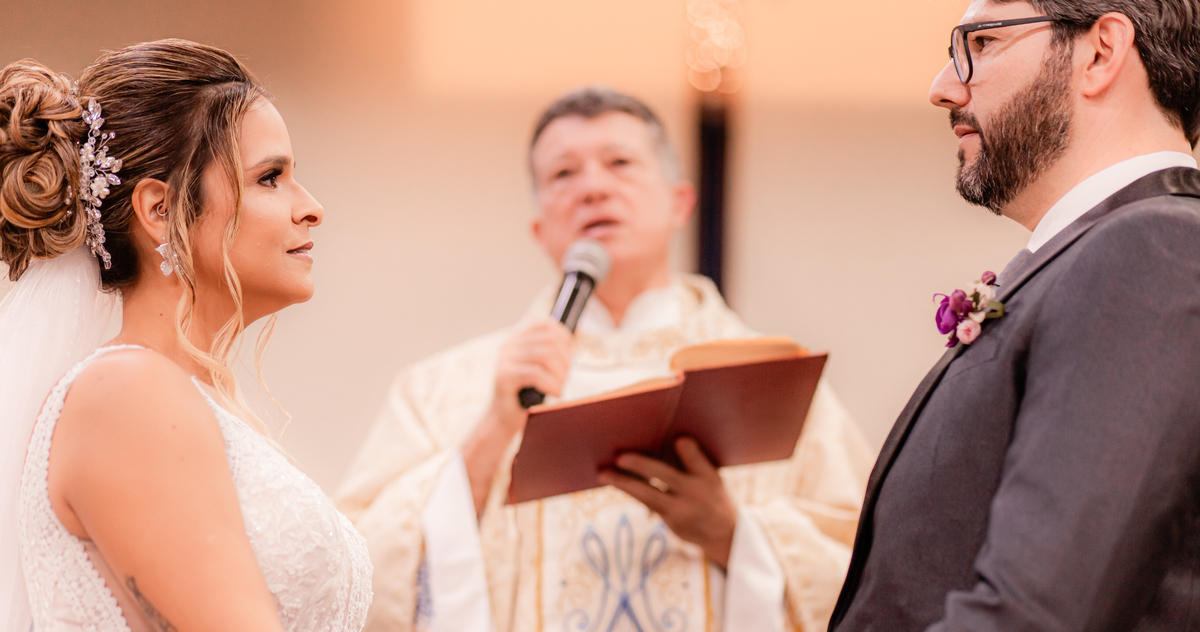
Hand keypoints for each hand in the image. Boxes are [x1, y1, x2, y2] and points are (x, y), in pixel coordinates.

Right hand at [463, 319, 572, 516]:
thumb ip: (550, 353)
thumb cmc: (526, 394)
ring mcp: (505, 360)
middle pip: (549, 340)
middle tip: (566, 378)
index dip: (564, 338)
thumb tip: (572, 339)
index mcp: (518, 339)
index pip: (546, 325)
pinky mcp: (504, 377)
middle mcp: (510, 345)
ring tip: (560, 387)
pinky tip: (555, 393)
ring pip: (545, 355)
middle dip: (565, 359)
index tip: (570, 356)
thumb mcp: (539, 368)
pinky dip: (552, 384)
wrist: (504, 418)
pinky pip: (536, 374)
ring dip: (560, 373)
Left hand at [598, 437, 737, 567]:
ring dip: (623, 483)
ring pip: (647, 494)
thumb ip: (691, 462)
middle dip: (640, 466)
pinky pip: (646, 502)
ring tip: (602, 473)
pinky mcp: (671, 521)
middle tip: (620, 457)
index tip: (678, 439)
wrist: (723, 533)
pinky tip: (615, 482)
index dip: (686, 448)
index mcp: (708, 476)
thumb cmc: (710, 492)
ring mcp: (681, 510)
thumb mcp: (710, 476)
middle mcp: (696, 493)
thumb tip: (657, 441)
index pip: (696, 458)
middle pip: (664, 475)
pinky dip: (630, 491)